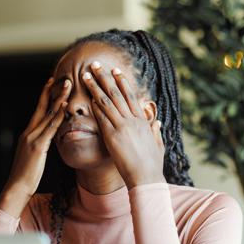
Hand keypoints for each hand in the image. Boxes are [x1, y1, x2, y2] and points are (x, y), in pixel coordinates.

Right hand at [3, 77, 70, 194]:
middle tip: (62, 78)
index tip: (51, 84)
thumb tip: (46, 139)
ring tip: (67, 86)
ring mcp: (33, 138)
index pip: (38, 111)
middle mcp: (29, 132)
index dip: (45, 96)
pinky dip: (57, 115)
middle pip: (42, 107)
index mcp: (28, 134)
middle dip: (52, 91)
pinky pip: (50, 127)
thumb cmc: (25, 175)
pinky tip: (64, 106)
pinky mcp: (38, 146)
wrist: (16, 187)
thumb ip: (38, 145)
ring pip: (47, 114)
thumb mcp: (32, 156)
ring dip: (58, 98)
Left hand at [82, 61, 165, 188]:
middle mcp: (132, 120)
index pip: (130, 97)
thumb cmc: (152, 165)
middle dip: (105, 78)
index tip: (115, 71)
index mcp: (142, 121)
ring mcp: (122, 127)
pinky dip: (95, 106)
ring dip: (95, 87)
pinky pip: (102, 118)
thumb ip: (155, 132)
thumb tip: (157, 122)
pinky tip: (87, 97)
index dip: (122, 82)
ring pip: (106, 102)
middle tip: (95, 65)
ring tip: (85, 75)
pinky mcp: (112, 136)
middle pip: (116, 94)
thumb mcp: (158, 145)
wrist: (146, 178)